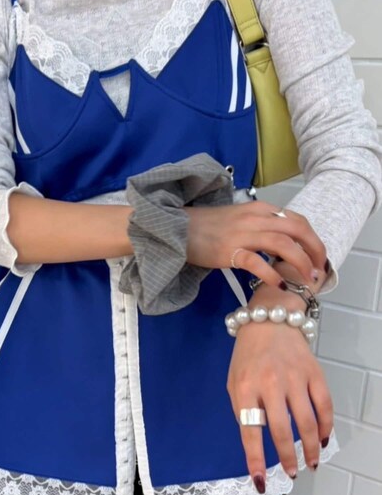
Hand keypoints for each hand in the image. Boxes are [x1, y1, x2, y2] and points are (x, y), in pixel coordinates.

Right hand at [183, 200, 326, 288]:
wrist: (176, 228)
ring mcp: (242, 234)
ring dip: (300, 264)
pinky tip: (279, 285)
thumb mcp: (240, 218)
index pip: (297, 220)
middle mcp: (255, 217)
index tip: (318, 258)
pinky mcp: (229, 251)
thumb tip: (284, 245)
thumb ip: (262, 226)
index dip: (314, 239)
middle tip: (318, 271)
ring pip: (283, 244)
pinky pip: (258, 263)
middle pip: (298, 229)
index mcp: (260, 208)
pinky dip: (272, 275)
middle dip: (314, 250)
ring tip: (305, 281)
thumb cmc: (207, 226)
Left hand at [225, 308, 333, 493]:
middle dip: (287, 458)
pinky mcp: (313, 372)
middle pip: (281, 430)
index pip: (249, 430)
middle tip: (291, 472)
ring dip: (310, 448)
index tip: (259, 481)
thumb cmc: (247, 355)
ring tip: (310, 462)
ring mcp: (294, 377)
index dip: (254, 459)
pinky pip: (325, 405)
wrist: (268, 320)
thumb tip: (256, 437)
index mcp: (245, 387)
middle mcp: (270, 383)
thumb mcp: (234, 380)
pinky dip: (326, 426)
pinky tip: (323, 439)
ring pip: (306, 422)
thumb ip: (242, 407)